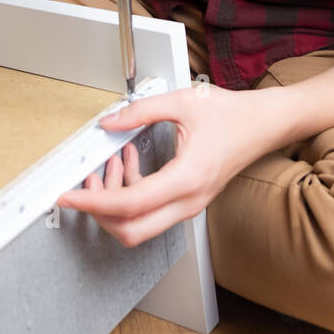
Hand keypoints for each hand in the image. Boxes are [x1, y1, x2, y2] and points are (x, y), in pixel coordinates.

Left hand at [54, 82, 264, 246]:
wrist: (263, 125)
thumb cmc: (233, 115)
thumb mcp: (183, 102)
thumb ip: (141, 111)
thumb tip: (109, 121)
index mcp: (186, 179)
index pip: (129, 204)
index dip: (93, 201)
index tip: (69, 196)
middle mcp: (188, 201)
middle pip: (131, 231)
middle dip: (99, 212)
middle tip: (83, 186)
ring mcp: (190, 206)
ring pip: (140, 226)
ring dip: (116, 201)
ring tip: (111, 162)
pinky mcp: (189, 202)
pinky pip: (151, 212)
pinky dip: (131, 194)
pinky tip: (130, 162)